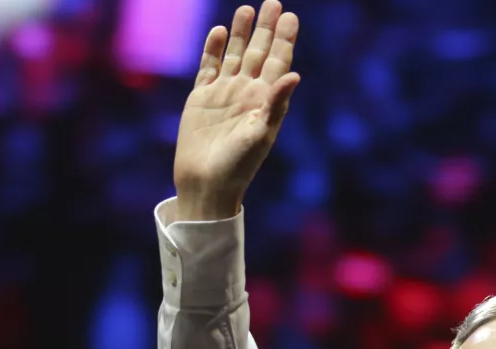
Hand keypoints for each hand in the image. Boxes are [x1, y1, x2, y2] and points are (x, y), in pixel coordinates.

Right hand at [173, 1, 299, 220]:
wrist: (206, 184)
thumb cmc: (238, 166)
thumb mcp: (260, 134)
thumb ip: (275, 103)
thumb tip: (293, 74)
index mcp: (266, 102)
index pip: (278, 63)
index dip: (284, 40)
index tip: (291, 17)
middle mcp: (247, 94)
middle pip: (259, 53)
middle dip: (266, 29)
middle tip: (273, 2)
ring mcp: (224, 94)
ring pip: (235, 56)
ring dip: (241, 33)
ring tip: (247, 10)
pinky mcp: (201, 98)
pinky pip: (209, 67)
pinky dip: (214, 50)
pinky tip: (221, 32)